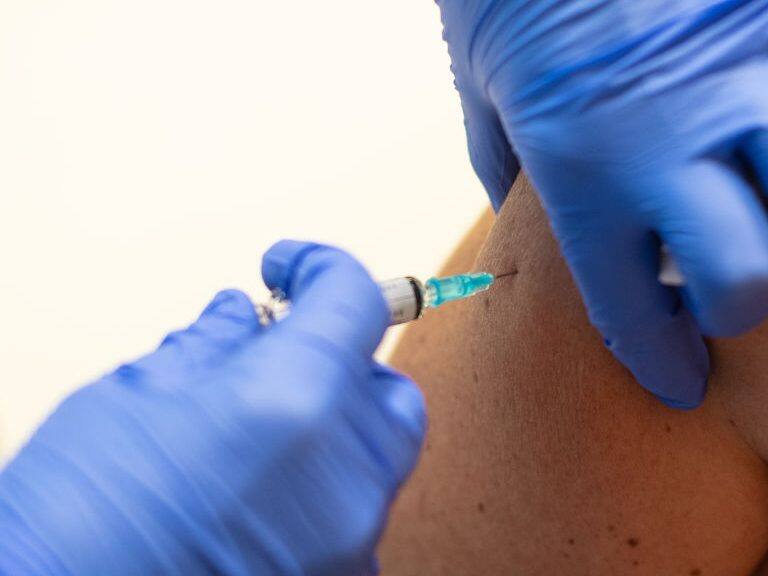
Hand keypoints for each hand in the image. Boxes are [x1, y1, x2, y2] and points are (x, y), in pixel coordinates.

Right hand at [0, 240, 425, 574]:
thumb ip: (210, 346)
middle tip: (278, 355)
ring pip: (376, 455)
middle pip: (386, 388)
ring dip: (331, 424)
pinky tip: (257, 486)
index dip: (321, 268)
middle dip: (340, 361)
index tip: (288, 267)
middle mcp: (345, 476)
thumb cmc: (68, 522)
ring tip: (256, 427)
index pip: (354, 301)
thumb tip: (241, 316)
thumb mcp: (134, 399)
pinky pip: (352, 512)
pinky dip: (320, 483)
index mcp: (296, 403)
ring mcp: (350, 541)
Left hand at [439, 0, 767, 407]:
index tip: (673, 376)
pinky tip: (746, 154)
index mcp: (581, 167)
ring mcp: (739, 85)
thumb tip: (516, 200)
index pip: (631, 308)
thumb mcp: (483, 84)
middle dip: (729, 310)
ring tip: (741, 223)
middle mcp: (669, 141)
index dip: (658, 358)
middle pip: (743, 282)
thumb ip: (505, 159)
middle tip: (708, 298)